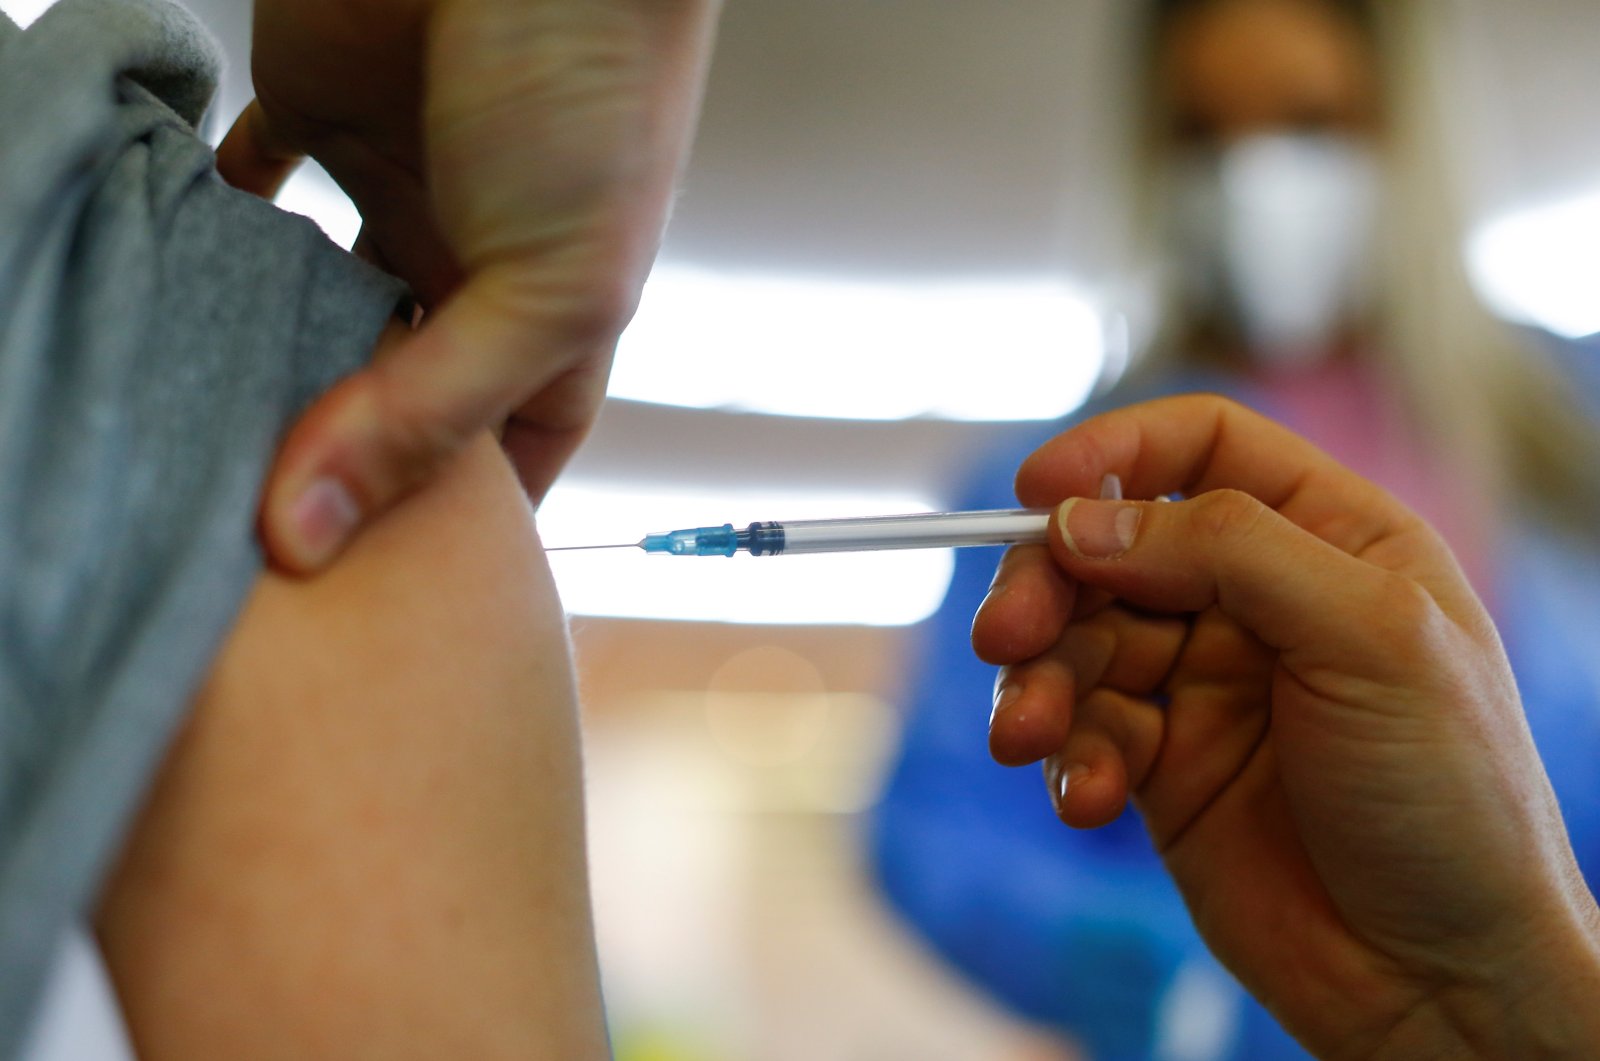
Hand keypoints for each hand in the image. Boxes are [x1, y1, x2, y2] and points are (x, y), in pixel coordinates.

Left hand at [217, 0, 720, 570]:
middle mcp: (469, 270)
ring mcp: (391, 192)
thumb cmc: (596, 92)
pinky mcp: (318, 111)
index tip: (367, 601)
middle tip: (245, 531)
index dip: (450, 531)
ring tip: (188, 430)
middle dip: (334, 456)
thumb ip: (429, 409)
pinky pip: (245, 183)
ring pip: (304, 308)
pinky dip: (207, 221)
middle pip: (387, 394)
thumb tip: (309, 539)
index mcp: (551, 322)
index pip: (502, 458)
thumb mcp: (546, 286)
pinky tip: (166, 277)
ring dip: (256, 355)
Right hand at [973, 395, 1599, 1057]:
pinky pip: (1083, 733)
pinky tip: (1089, 800)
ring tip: (1026, 737)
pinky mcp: (1165, 766)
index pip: (1203, 446)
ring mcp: (1206, 684)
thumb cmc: (1449, 796)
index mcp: (1330, 538)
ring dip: (1039, 683)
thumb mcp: (1368, 637)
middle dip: (1047, 585)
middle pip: (1113, 544)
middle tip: (1004, 637)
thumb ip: (1228, 551)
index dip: (1113, 450)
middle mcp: (1259, 599)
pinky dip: (1068, 758)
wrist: (1440, 978)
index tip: (1034, 493)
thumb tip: (1083, 520)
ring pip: (1080, 641)